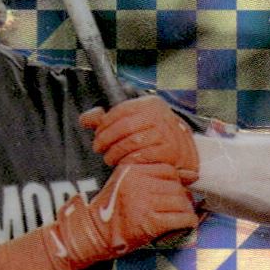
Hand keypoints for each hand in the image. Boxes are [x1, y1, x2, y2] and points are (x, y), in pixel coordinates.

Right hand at [46, 162, 198, 269]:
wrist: (92, 235)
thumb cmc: (110, 212)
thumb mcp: (127, 184)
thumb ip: (153, 177)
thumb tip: (193, 175)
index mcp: (132, 170)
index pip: (168, 170)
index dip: (173, 183)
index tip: (169, 195)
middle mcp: (138, 182)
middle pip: (176, 187)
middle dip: (180, 199)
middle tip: (174, 210)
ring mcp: (144, 202)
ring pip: (182, 202)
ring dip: (184, 212)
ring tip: (176, 219)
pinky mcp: (150, 222)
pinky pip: (182, 218)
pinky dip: (187, 223)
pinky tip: (181, 226)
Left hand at [81, 95, 198, 184]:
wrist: (184, 155)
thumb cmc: (154, 138)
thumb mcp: (133, 123)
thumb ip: (107, 120)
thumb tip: (84, 119)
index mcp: (149, 104)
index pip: (119, 111)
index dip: (103, 125)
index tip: (97, 136)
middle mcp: (159, 115)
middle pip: (123, 127)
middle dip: (106, 140)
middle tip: (100, 150)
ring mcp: (166, 132)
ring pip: (131, 142)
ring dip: (115, 153)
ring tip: (110, 159)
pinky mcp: (169, 150)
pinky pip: (142, 156)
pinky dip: (130, 161)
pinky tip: (125, 164)